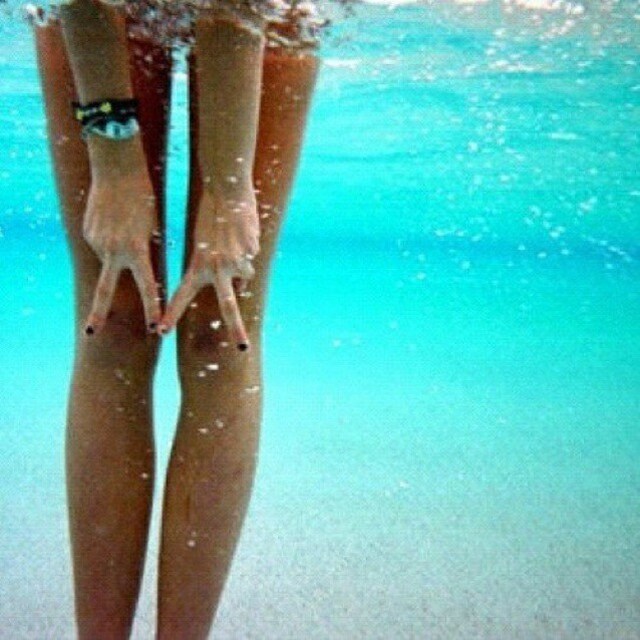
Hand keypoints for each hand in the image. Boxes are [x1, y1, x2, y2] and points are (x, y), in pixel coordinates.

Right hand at [82, 172, 161, 334]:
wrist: (116, 167)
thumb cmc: (143, 196)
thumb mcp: (153, 226)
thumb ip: (146, 249)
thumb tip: (142, 268)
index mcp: (136, 250)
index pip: (147, 286)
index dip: (152, 308)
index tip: (153, 329)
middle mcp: (113, 250)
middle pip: (104, 290)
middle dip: (98, 313)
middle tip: (92, 334)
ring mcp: (96, 241)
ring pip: (109, 258)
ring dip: (118, 251)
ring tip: (125, 224)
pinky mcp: (86, 232)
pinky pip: (101, 243)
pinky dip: (109, 239)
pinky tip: (114, 220)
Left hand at [159, 187, 259, 349]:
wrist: (225, 187)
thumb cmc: (208, 211)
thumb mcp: (201, 240)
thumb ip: (211, 264)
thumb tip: (238, 284)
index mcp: (198, 265)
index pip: (182, 295)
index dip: (171, 314)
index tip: (161, 331)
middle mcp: (218, 268)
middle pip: (229, 307)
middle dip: (236, 329)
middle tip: (242, 349)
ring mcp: (237, 261)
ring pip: (245, 274)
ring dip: (242, 265)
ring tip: (233, 242)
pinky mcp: (252, 251)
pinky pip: (252, 256)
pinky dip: (248, 249)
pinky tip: (242, 232)